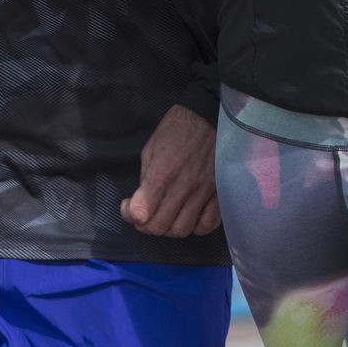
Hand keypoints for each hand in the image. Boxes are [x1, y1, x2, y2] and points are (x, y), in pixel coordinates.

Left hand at [121, 104, 219, 238]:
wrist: (208, 116)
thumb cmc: (176, 129)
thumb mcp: (151, 148)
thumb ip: (146, 178)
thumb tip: (144, 200)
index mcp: (162, 173)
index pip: (141, 213)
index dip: (129, 214)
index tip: (128, 206)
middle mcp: (183, 187)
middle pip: (159, 227)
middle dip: (145, 225)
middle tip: (144, 215)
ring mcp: (203, 192)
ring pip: (182, 230)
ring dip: (168, 228)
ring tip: (166, 216)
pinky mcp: (218, 194)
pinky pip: (207, 225)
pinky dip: (195, 227)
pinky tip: (188, 217)